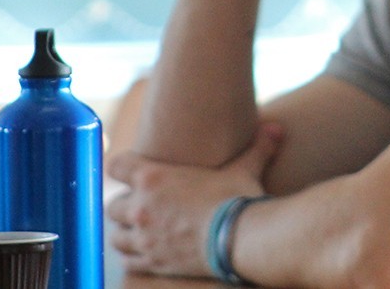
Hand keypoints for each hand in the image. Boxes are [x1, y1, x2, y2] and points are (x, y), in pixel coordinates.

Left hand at [106, 123, 282, 276]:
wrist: (239, 240)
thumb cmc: (238, 200)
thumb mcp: (245, 170)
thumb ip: (257, 148)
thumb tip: (276, 128)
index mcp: (153, 178)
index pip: (117, 166)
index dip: (123, 167)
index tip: (134, 170)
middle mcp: (141, 207)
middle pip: (113, 205)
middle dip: (125, 205)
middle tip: (143, 205)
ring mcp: (144, 237)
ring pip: (116, 235)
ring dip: (125, 232)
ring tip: (141, 230)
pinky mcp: (153, 261)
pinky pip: (129, 261)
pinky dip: (134, 256)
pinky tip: (146, 252)